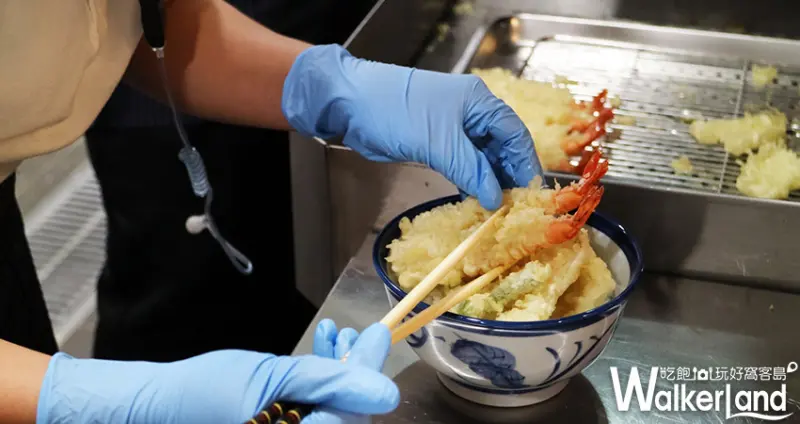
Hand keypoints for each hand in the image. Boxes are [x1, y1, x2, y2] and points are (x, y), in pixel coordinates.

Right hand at [36, 324, 397, 423]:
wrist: (147, 407)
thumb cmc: (203, 393)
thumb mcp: (271, 379)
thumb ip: (330, 384)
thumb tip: (387, 394)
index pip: (351, 417)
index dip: (367, 374)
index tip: (378, 333)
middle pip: (343, 415)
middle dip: (354, 371)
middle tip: (360, 331)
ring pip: (327, 410)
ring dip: (337, 371)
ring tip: (338, 332)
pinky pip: (306, 411)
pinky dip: (315, 382)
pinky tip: (319, 346)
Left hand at [282, 44, 541, 209]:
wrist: (350, 104)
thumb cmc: (396, 112)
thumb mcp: (438, 143)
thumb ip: (470, 170)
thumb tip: (496, 199)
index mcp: (478, 102)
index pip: (514, 134)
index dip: (524, 163)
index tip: (530, 193)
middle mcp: (471, 113)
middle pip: (501, 147)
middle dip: (509, 175)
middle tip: (516, 206)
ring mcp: (453, 128)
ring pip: (482, 157)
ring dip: (490, 181)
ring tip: (498, 208)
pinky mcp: (437, 142)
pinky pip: (463, 163)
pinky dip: (471, 180)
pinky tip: (476, 199)